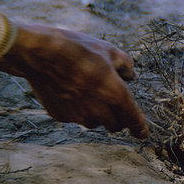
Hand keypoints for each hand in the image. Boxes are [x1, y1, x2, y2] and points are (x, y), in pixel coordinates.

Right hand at [0, 23, 149, 137]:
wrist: (40, 53)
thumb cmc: (78, 49)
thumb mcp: (109, 50)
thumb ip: (126, 65)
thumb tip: (130, 75)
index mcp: (116, 95)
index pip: (133, 119)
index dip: (140, 128)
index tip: (142, 134)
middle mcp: (99, 110)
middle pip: (115, 125)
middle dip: (118, 118)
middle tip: (114, 102)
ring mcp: (79, 116)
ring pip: (95, 122)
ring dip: (97, 113)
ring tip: (88, 90)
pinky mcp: (61, 116)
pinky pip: (76, 117)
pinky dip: (78, 108)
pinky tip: (70, 89)